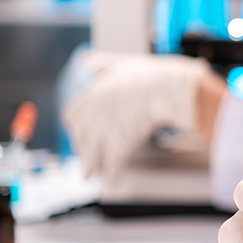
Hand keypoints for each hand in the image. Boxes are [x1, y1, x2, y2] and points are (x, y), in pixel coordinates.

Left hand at [61, 51, 217, 181]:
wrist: (170, 89)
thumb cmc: (152, 76)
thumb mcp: (123, 64)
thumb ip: (103, 64)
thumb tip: (88, 60)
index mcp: (94, 94)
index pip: (72, 114)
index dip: (76, 125)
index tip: (81, 131)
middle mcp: (95, 114)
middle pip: (80, 138)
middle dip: (82, 148)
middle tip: (86, 155)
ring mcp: (106, 131)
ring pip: (90, 155)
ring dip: (90, 167)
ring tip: (90, 177)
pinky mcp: (120, 145)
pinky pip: (112, 165)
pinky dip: (112, 176)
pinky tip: (112, 183)